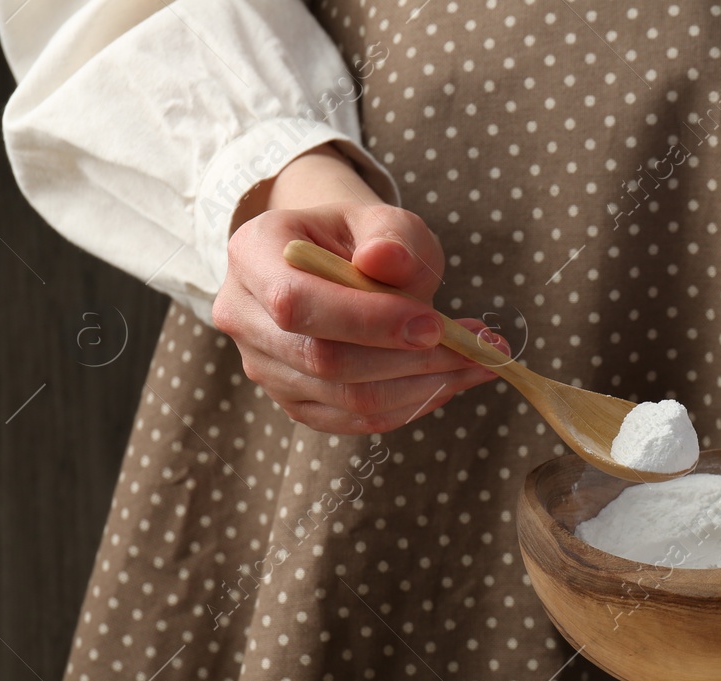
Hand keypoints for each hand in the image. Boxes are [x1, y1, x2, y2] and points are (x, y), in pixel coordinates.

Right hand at [212, 146, 499, 433]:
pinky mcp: (294, 402)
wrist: (342, 266)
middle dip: (409, 359)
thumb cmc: (365, 241)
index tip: (435, 324)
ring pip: (344, 397)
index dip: (367, 320)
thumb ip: (391, 237)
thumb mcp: (385, 221)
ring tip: (478, 361)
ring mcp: (263, 366)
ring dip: (422, 386)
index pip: (296, 301)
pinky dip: (410, 405)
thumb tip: (383, 261)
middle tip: (478, 348)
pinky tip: (448, 381)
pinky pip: (354, 419)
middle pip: (322, 359)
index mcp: (252, 252)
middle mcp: (243, 314)